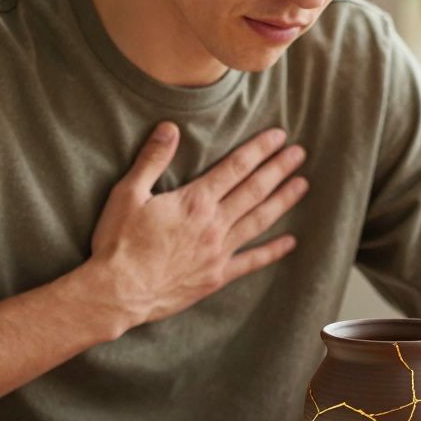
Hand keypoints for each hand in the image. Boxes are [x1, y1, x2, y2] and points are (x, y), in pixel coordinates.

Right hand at [89, 121, 308, 325]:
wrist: (118, 292)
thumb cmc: (118, 243)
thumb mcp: (127, 194)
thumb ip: (152, 159)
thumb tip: (170, 128)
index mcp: (194, 201)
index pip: (235, 168)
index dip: (259, 149)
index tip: (278, 136)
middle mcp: (213, 224)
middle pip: (253, 190)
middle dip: (278, 169)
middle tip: (299, 154)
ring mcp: (218, 252)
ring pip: (258, 221)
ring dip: (282, 201)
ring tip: (302, 185)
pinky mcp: (216, 277)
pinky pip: (251, 262)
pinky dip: (272, 252)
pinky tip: (290, 242)